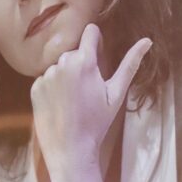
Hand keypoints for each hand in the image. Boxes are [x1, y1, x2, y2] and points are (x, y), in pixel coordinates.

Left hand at [31, 23, 151, 181]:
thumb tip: (147, 41)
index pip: (89, 32)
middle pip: (74, 52)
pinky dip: (53, 88)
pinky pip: (46, 79)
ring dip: (66, 76)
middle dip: (82, 64)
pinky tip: (61, 105)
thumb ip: (130, 64)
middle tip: (87, 90)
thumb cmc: (97, 122)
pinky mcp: (34, 88)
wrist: (71, 149)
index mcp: (84, 61)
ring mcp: (45, 76)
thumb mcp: (117, 94)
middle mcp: (61, 63)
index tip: (99, 53)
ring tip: (73, 100)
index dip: (96, 40)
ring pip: (59, 66)